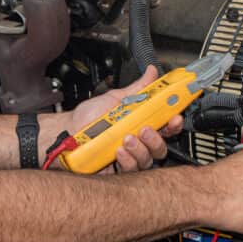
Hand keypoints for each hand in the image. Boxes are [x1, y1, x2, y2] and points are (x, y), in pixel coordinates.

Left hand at [66, 66, 182, 172]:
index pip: (165, 126)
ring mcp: (129, 156)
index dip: (173, 123)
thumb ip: (138, 88)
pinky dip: (128, 159)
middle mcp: (138, 141)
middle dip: (158, 138)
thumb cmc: (90, 117)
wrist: (68, 132)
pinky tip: (118, 151)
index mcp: (141, 123)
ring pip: (148, 159)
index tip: (174, 117)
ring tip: (126, 138)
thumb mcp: (116, 98)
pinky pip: (131, 169)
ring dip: (141, 148)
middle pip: (161, 146)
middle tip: (145, 129)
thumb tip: (152, 72)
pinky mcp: (117, 169)